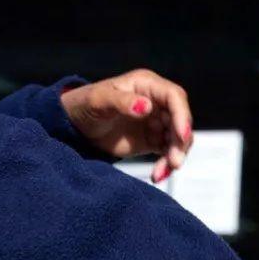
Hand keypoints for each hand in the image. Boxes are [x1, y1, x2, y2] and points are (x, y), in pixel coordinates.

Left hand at [60, 69, 193, 182]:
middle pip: (180, 120)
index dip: (182, 115)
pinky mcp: (152, 139)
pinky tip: (158, 175)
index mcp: (147, 85)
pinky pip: (167, 152)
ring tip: (161, 173)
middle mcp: (156, 101)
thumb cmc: (86, 104)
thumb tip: (146, 106)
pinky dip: (165, 164)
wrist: (76, 125)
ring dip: (175, 155)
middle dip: (180, 142)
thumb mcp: (100, 100)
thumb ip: (123, 101)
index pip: (174, 97)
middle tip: (174, 162)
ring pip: (177, 138)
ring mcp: (155, 121)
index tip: (182, 135)